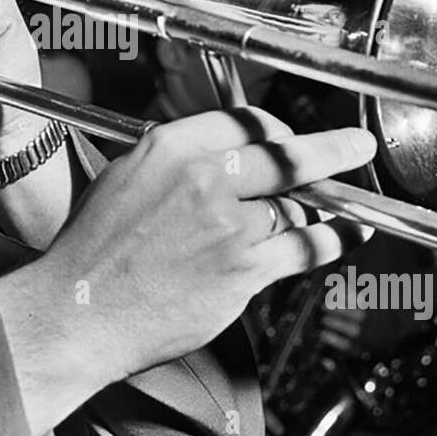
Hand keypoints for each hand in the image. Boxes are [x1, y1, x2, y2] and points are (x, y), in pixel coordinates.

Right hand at [0, 109, 378, 435]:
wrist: (79, 311)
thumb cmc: (93, 252)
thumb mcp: (124, 178)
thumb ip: (174, 160)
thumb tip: (217, 156)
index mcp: (170, 149)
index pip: (244, 123)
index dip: (276, 130)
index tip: (289, 137)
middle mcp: (203, 179)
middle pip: (286, 155)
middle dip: (332, 148)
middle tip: (357, 144)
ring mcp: (227, 226)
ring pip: (295, 204)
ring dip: (319, 205)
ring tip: (342, 204)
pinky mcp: (243, 270)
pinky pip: (306, 247)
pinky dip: (335, 238)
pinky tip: (350, 232)